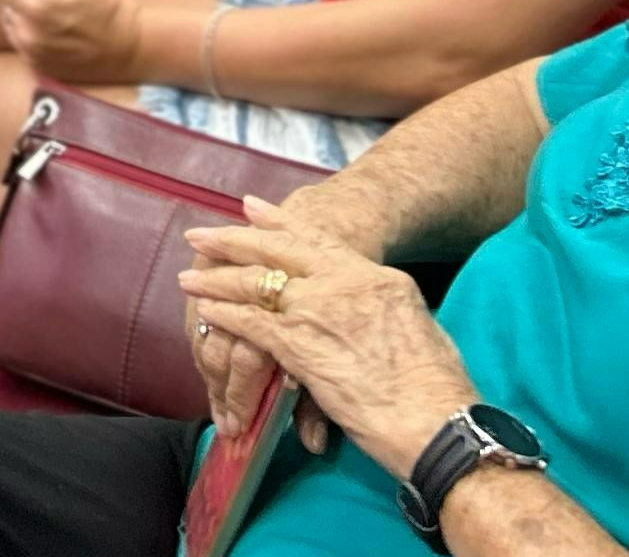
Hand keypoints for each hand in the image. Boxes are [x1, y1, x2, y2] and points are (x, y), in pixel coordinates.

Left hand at [0, 0, 147, 83]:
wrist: (131, 46)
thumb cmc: (106, 2)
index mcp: (36, 3)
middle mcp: (28, 32)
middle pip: (5, 2)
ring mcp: (32, 53)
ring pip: (11, 23)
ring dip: (24, 16)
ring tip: (57, 15)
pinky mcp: (37, 67)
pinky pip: (21, 42)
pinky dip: (32, 35)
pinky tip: (57, 33)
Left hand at [181, 214, 480, 476]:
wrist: (438, 420)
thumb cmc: (436, 388)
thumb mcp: (417, 328)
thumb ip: (383, 313)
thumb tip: (372, 316)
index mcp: (377, 278)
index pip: (317, 241)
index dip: (279, 223)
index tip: (250, 208)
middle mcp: (346, 284)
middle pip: (279, 252)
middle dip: (235, 241)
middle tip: (203, 232)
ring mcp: (321, 311)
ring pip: (258, 284)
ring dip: (219, 279)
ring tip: (191, 274)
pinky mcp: (301, 345)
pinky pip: (252, 323)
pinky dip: (225, 315)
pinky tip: (207, 312)